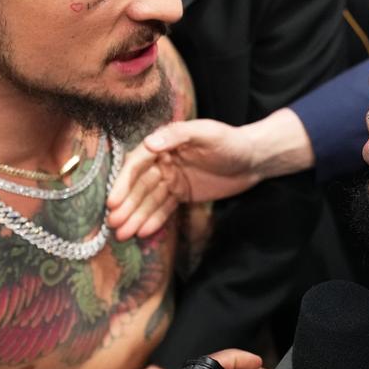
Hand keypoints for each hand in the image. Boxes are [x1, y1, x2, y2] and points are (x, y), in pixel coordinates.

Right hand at [107, 120, 262, 240]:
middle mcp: (164, 162)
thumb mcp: (206, 133)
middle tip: (113, 224)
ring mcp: (172, 179)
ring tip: (122, 234)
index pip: (138, 164)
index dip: (124, 183)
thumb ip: (178, 136)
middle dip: (126, 206)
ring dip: (135, 217)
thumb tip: (150, 143)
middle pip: (140, 186)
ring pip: (149, 200)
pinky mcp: (182, 194)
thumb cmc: (230, 141)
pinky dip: (153, 220)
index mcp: (165, 144)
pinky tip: (142, 232)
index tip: (114, 201)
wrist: (254, 159)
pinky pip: (164, 208)